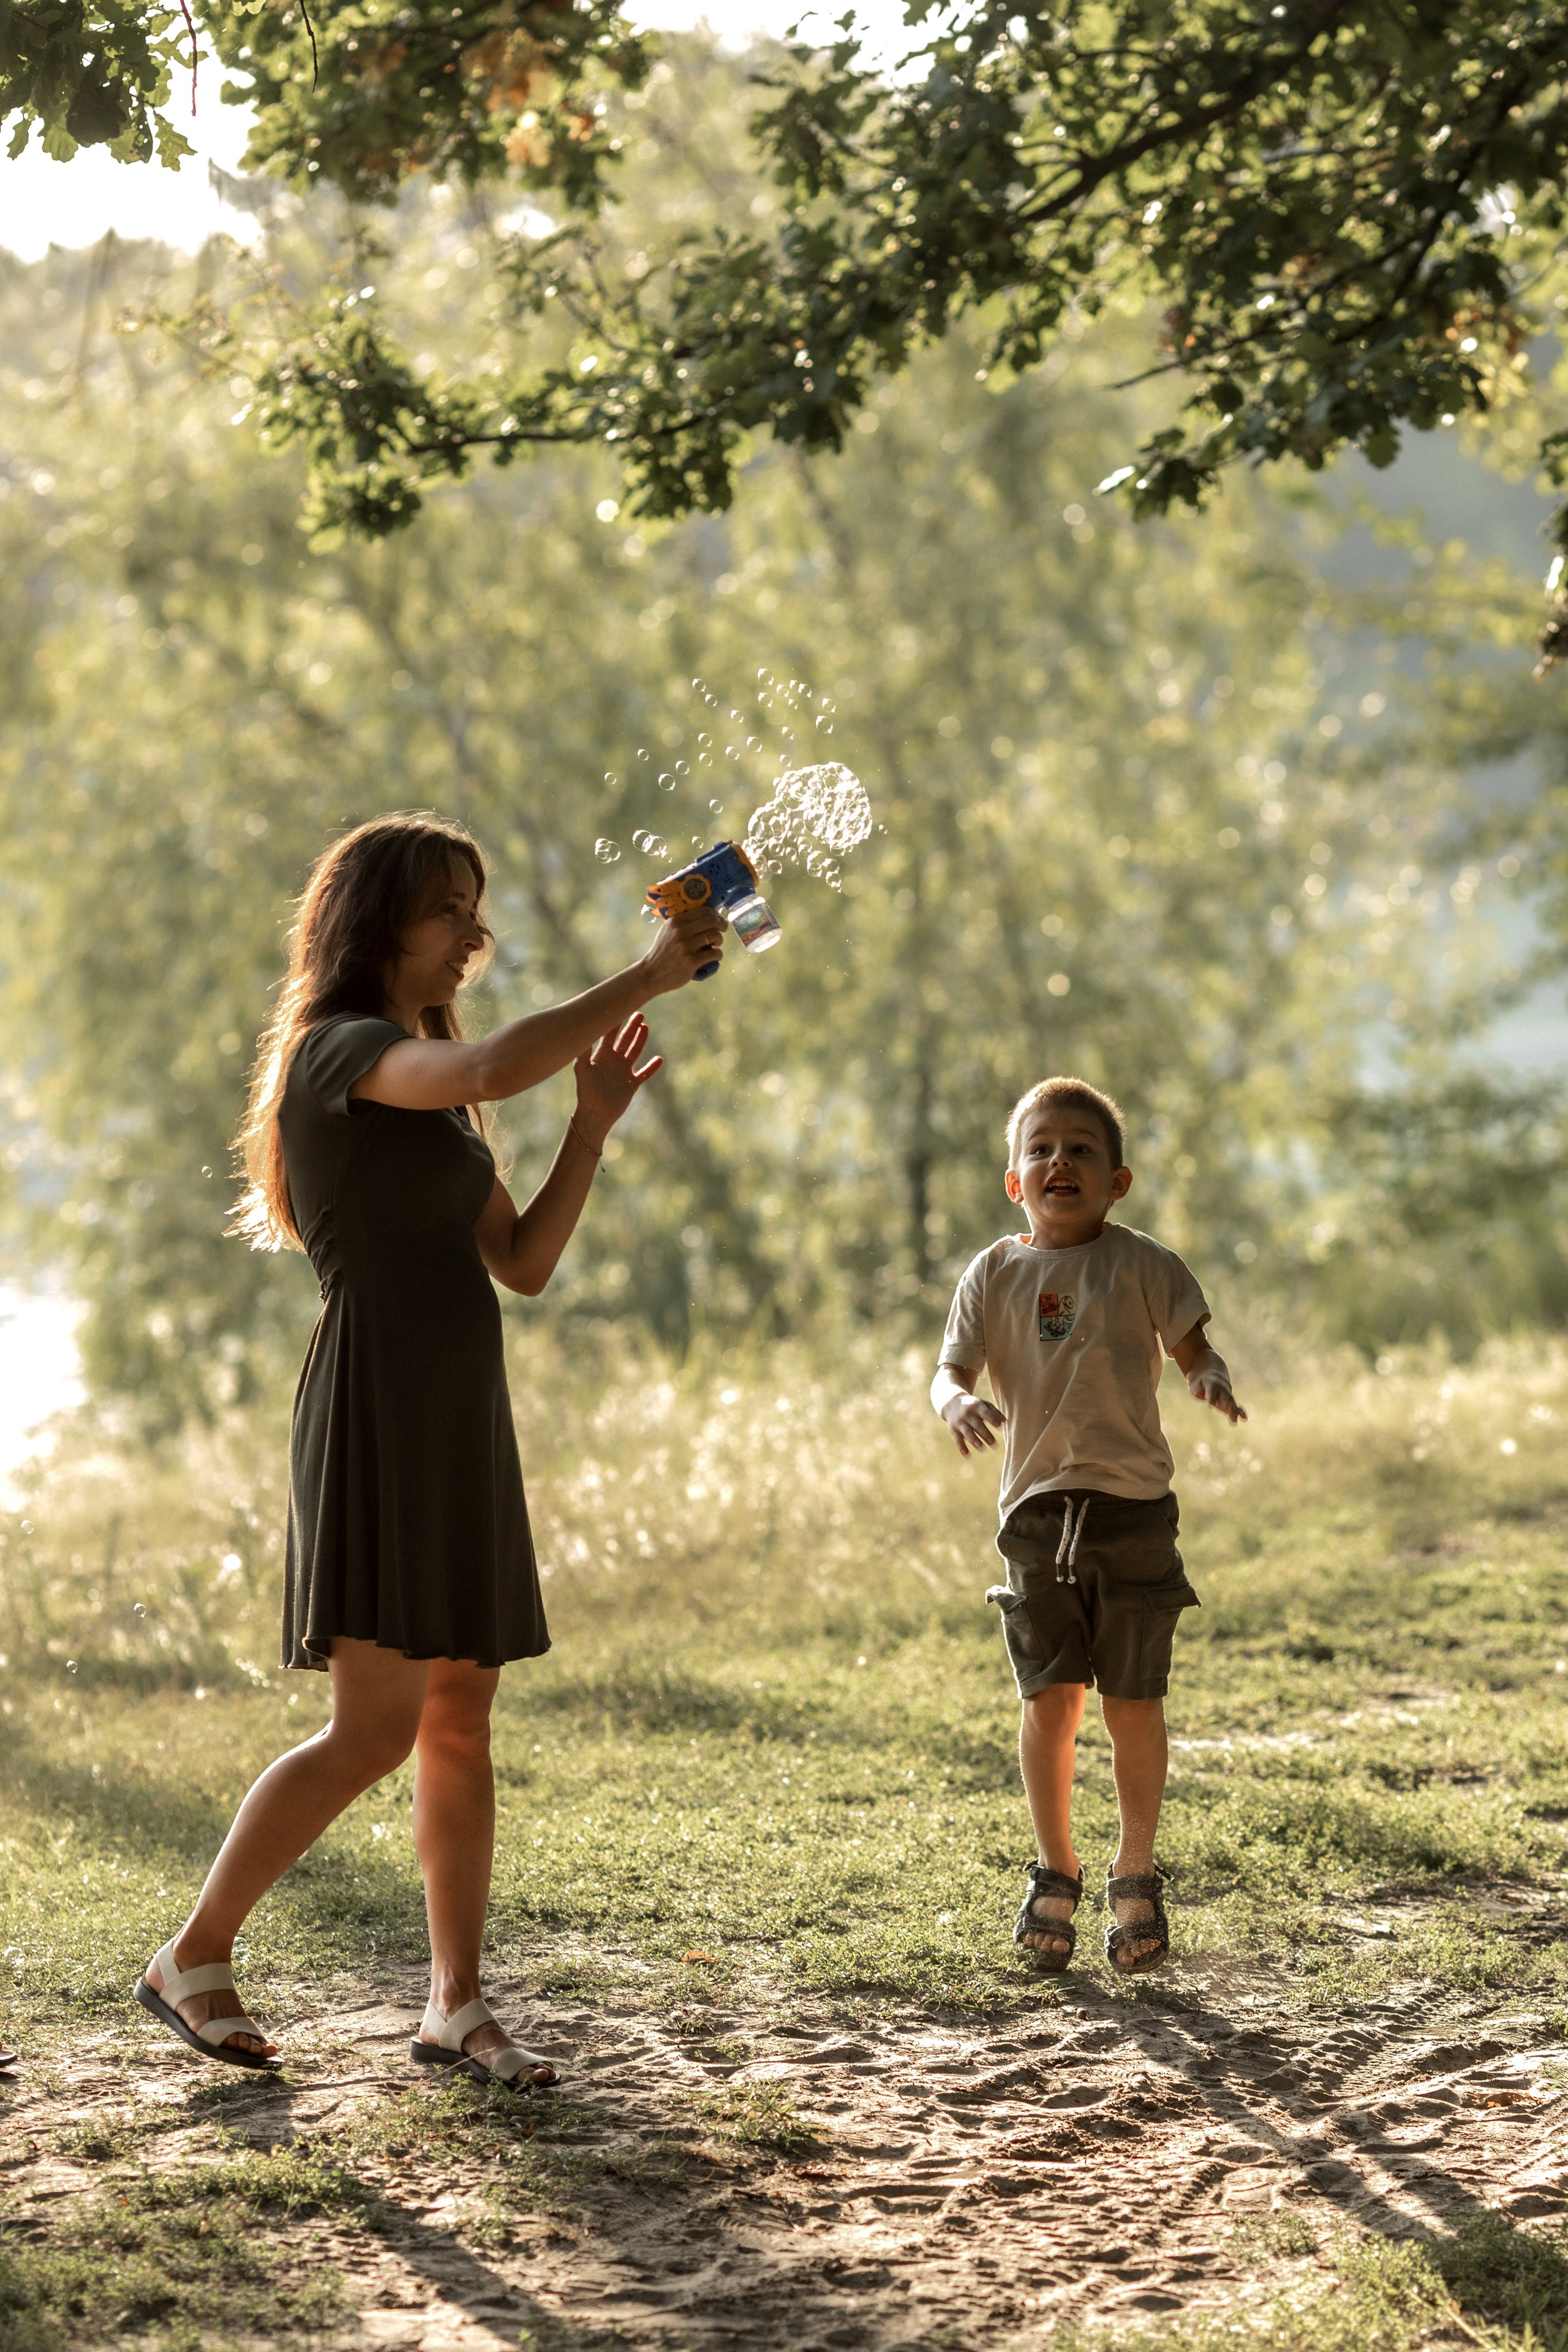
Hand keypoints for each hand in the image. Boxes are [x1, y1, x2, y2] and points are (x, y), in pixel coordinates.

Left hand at [572, 1014, 662, 1143]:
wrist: (595, 1113)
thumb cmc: (585, 1091)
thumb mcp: (582, 1068)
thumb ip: (583, 1050)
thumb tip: (583, 1031)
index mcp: (601, 1056)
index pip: (609, 1035)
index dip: (614, 1022)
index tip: (620, 1007)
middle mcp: (613, 1061)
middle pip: (624, 1040)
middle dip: (631, 1027)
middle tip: (639, 1013)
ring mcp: (623, 1071)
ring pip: (634, 1052)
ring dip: (640, 1040)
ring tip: (646, 1027)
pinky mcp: (631, 1084)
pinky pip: (644, 1074)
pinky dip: (651, 1068)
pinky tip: (659, 1059)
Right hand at [640, 902, 723, 994]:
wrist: (651, 974)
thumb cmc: (662, 952)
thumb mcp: (667, 931)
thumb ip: (682, 923)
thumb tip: (705, 915)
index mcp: (676, 921)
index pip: (704, 910)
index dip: (715, 914)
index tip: (717, 921)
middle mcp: (681, 931)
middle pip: (713, 920)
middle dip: (722, 925)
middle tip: (722, 931)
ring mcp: (686, 946)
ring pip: (715, 935)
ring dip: (720, 940)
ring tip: (715, 945)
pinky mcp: (691, 961)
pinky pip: (715, 953)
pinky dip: (719, 954)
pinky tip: (715, 956)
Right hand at [942, 1394, 1005, 1456]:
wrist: (952, 1404)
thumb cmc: (974, 1406)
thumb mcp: (984, 1404)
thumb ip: (994, 1412)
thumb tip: (1005, 1421)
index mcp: (977, 1406)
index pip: (985, 1413)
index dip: (991, 1419)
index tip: (998, 1425)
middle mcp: (967, 1414)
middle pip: (977, 1425)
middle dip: (984, 1433)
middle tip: (993, 1442)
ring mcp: (960, 1422)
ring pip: (967, 1432)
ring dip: (974, 1440)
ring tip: (981, 1447)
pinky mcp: (953, 1430)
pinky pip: (957, 1439)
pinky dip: (961, 1447)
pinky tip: (967, 1454)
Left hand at [1189, 1363, 1245, 1423]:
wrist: (1214, 1378)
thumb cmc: (1202, 1384)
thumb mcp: (1197, 1384)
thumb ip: (1197, 1389)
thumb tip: (1198, 1393)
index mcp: (1213, 1385)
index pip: (1212, 1392)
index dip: (1211, 1397)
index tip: (1210, 1402)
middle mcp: (1222, 1390)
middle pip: (1224, 1397)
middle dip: (1225, 1402)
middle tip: (1227, 1408)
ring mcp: (1227, 1395)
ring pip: (1231, 1403)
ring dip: (1233, 1410)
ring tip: (1234, 1418)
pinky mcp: (1230, 1402)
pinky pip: (1236, 1407)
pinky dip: (1240, 1412)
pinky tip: (1244, 1418)